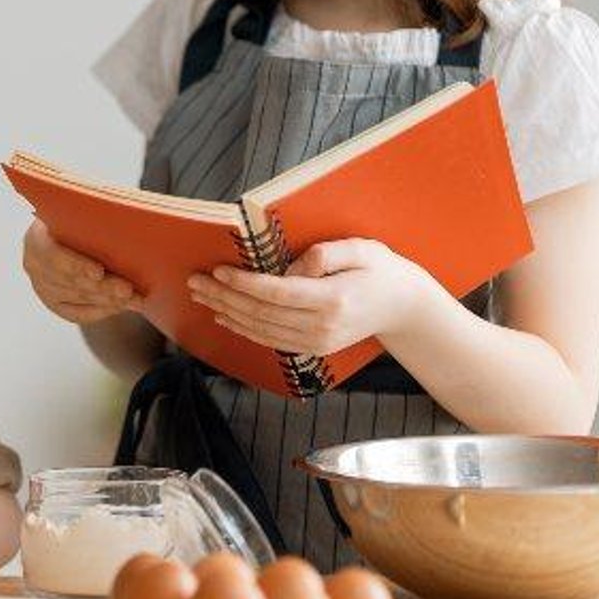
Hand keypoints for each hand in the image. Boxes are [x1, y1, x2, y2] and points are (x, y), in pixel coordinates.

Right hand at [22, 220, 138, 324]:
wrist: (75, 235)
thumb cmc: (84, 219)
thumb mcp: (83, 213)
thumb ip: (95, 212)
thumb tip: (124, 213)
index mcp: (36, 237)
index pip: (51, 255)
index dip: (75, 265)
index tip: (99, 272)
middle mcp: (33, 264)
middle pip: (68, 281)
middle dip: (101, 287)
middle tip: (127, 289)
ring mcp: (42, 287)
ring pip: (76, 298)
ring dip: (107, 299)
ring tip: (134, 298)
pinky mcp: (55, 304)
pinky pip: (78, 313)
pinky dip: (102, 310)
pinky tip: (121, 305)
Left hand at [188, 238, 440, 353]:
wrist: (404, 307)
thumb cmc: (381, 270)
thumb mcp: (362, 250)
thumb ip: (325, 255)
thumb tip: (290, 267)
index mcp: (333, 300)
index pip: (276, 293)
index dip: (243, 283)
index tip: (218, 270)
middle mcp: (322, 327)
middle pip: (261, 313)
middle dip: (223, 297)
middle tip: (195, 281)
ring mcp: (317, 342)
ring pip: (260, 329)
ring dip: (226, 312)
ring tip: (201, 295)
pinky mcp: (313, 349)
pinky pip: (270, 340)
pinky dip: (244, 329)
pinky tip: (224, 316)